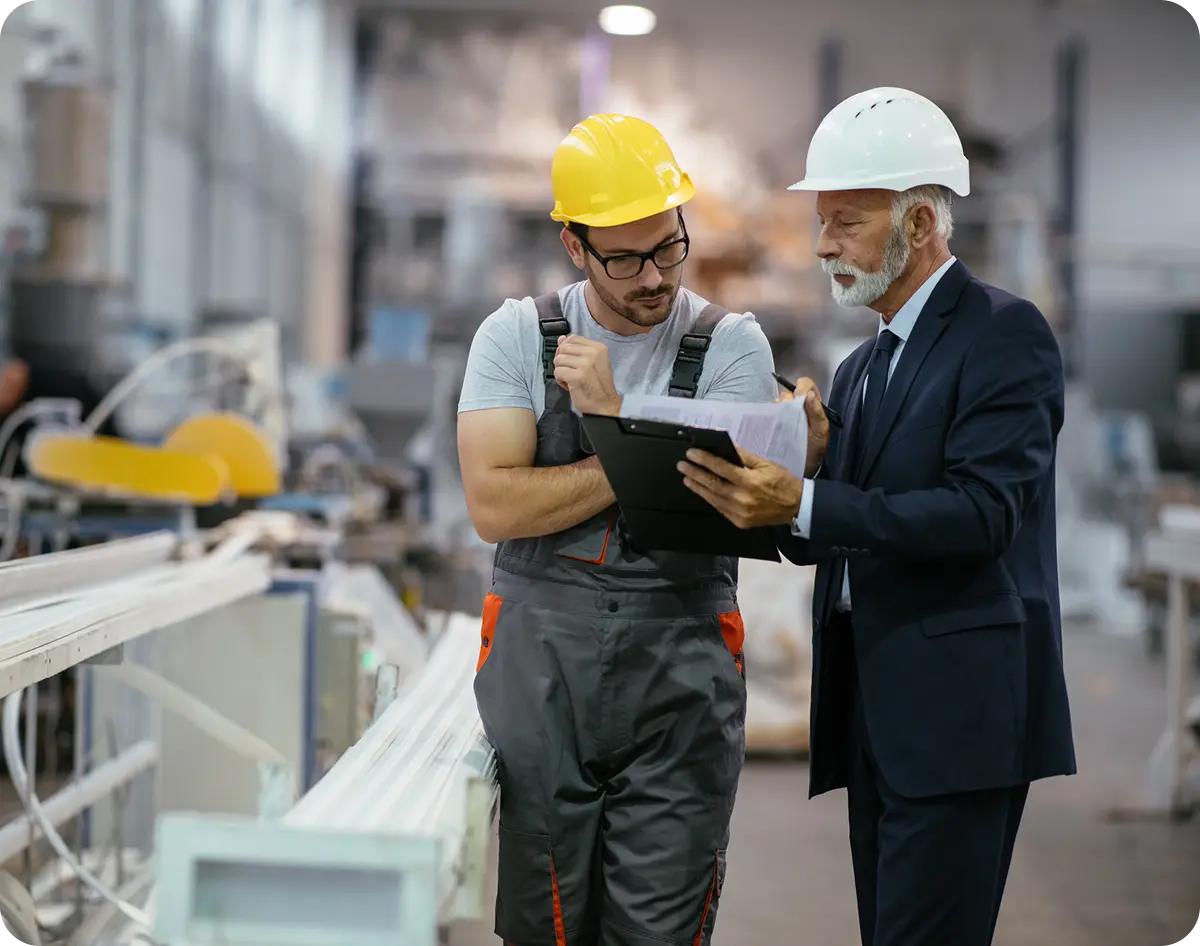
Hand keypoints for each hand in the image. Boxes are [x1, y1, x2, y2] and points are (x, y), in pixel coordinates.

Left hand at [554, 336, 621, 415]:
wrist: (605, 404)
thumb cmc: (598, 385)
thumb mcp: (592, 362)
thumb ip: (576, 349)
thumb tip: (561, 338)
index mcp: (598, 347)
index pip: (573, 338)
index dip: (566, 349)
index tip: (570, 360)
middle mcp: (592, 353)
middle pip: (563, 348)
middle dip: (562, 360)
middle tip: (569, 371)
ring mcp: (584, 364)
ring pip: (558, 360)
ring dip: (560, 371)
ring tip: (570, 379)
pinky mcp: (576, 376)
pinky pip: (557, 372)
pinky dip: (560, 380)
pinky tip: (568, 385)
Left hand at [678, 446, 803, 528]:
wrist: (796, 507)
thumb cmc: (782, 482)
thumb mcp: (766, 464)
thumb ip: (744, 457)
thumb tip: (726, 448)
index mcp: (750, 481)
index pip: (721, 468)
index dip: (704, 460)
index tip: (691, 453)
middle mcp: (742, 498)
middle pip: (712, 484)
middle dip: (695, 474)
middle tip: (682, 466)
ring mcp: (740, 513)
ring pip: (713, 499)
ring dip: (698, 488)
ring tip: (687, 478)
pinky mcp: (740, 522)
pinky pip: (720, 509)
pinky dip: (710, 499)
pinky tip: (702, 492)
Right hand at [777, 377, 828, 476]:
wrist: (804, 468)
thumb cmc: (815, 449)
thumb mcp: (821, 431)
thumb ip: (817, 413)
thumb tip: (809, 394)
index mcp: (812, 405)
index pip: (806, 385)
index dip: (802, 386)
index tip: (798, 396)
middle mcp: (798, 406)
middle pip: (789, 392)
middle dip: (788, 399)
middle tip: (789, 410)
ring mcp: (785, 414)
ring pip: (778, 401)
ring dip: (778, 407)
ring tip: (780, 419)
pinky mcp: (773, 423)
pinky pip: (769, 413)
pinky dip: (769, 414)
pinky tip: (772, 422)